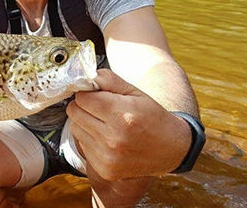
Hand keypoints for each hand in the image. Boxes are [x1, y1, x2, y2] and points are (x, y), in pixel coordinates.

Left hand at [66, 69, 190, 179]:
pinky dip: (90, 139)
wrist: (171, 149)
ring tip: (104, 123)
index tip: (95, 94)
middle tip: (98, 107)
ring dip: (84, 123)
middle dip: (83, 106)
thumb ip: (109, 80)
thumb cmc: (152, 117)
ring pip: (75, 129)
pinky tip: (107, 139)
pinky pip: (83, 146)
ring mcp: (108, 157)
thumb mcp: (135, 92)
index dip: (86, 93)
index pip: (82, 98)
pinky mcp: (105, 170)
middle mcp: (113, 139)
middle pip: (75, 113)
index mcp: (122, 115)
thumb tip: (84, 77)